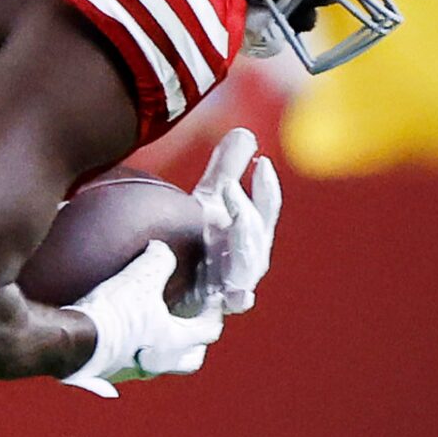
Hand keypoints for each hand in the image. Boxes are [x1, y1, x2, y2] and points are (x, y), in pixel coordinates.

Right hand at [57, 242, 222, 396]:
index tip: (211, 301)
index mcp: (175, 341)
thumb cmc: (114, 315)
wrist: (72, 343)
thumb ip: (158, 261)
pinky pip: (127, 365)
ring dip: (161, 351)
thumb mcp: (140, 279)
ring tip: (151, 332)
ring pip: (158, 365)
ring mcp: (132, 372)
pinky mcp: (107, 375)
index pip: (209, 330)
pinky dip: (130, 353)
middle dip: (194, 346)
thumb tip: (160, 248)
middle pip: (190, 361)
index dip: (214, 313)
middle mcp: (159, 363)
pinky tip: (119, 339)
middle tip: (189, 328)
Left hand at [193, 128, 281, 314]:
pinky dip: (237, 298)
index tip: (260, 163)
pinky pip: (235, 303)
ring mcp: (237, 281)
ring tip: (232, 228)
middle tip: (227, 190)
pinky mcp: (219, 305)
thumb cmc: (196, 239)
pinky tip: (236, 296)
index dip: (265, 186)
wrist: (172, 286)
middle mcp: (249, 256)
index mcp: (250, 230)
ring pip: (248, 266)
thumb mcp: (208, 202)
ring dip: (241, 247)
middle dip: (245, 211)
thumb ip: (226, 169)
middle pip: (256, 235)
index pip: (265, 205)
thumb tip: (244, 132)